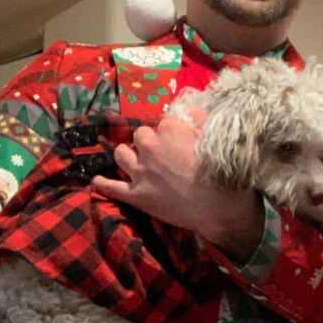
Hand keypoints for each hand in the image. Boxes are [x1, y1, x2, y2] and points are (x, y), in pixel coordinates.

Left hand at [92, 114, 262, 254]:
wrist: (221, 212)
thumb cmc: (224, 175)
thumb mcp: (217, 139)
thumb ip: (201, 119)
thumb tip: (189, 110)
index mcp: (171, 130)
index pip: (164, 121)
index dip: (173, 131)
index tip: (182, 140)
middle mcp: (150, 147)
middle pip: (140, 135)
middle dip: (150, 142)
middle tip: (164, 154)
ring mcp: (140, 172)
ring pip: (121, 153)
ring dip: (129, 155)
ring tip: (139, 162)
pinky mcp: (136, 195)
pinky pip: (111, 186)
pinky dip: (103, 183)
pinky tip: (98, 180)